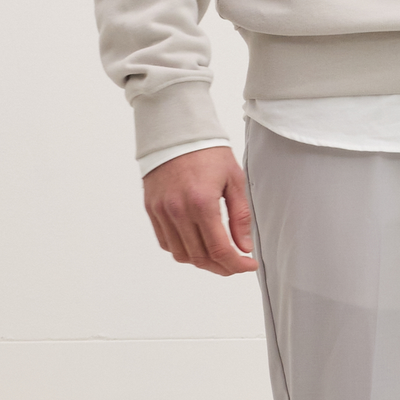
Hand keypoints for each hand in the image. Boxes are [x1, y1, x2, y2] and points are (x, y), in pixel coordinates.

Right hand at [143, 145, 255, 274]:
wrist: (176, 132)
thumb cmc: (208, 152)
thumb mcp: (234, 180)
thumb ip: (240, 216)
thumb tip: (244, 247)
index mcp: (202, 203)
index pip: (220, 250)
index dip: (236, 264)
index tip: (248, 264)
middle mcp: (178, 211)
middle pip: (200, 257)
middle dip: (222, 267)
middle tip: (236, 264)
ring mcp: (162, 212)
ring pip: (181, 255)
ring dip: (202, 262)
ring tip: (217, 257)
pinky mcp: (151, 209)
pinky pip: (166, 242)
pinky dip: (182, 250)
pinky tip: (197, 244)